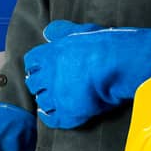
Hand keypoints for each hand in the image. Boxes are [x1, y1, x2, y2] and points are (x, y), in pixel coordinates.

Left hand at [23, 20, 150, 128]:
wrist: (118, 65)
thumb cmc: (105, 45)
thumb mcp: (82, 31)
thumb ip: (64, 31)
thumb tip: (49, 32)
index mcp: (50, 53)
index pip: (31, 62)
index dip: (36, 67)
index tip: (41, 69)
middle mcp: (49, 75)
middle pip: (33, 83)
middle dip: (39, 84)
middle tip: (48, 86)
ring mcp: (57, 95)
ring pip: (42, 101)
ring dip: (47, 101)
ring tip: (55, 100)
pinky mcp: (68, 112)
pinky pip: (52, 120)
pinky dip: (50, 118)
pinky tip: (51, 115)